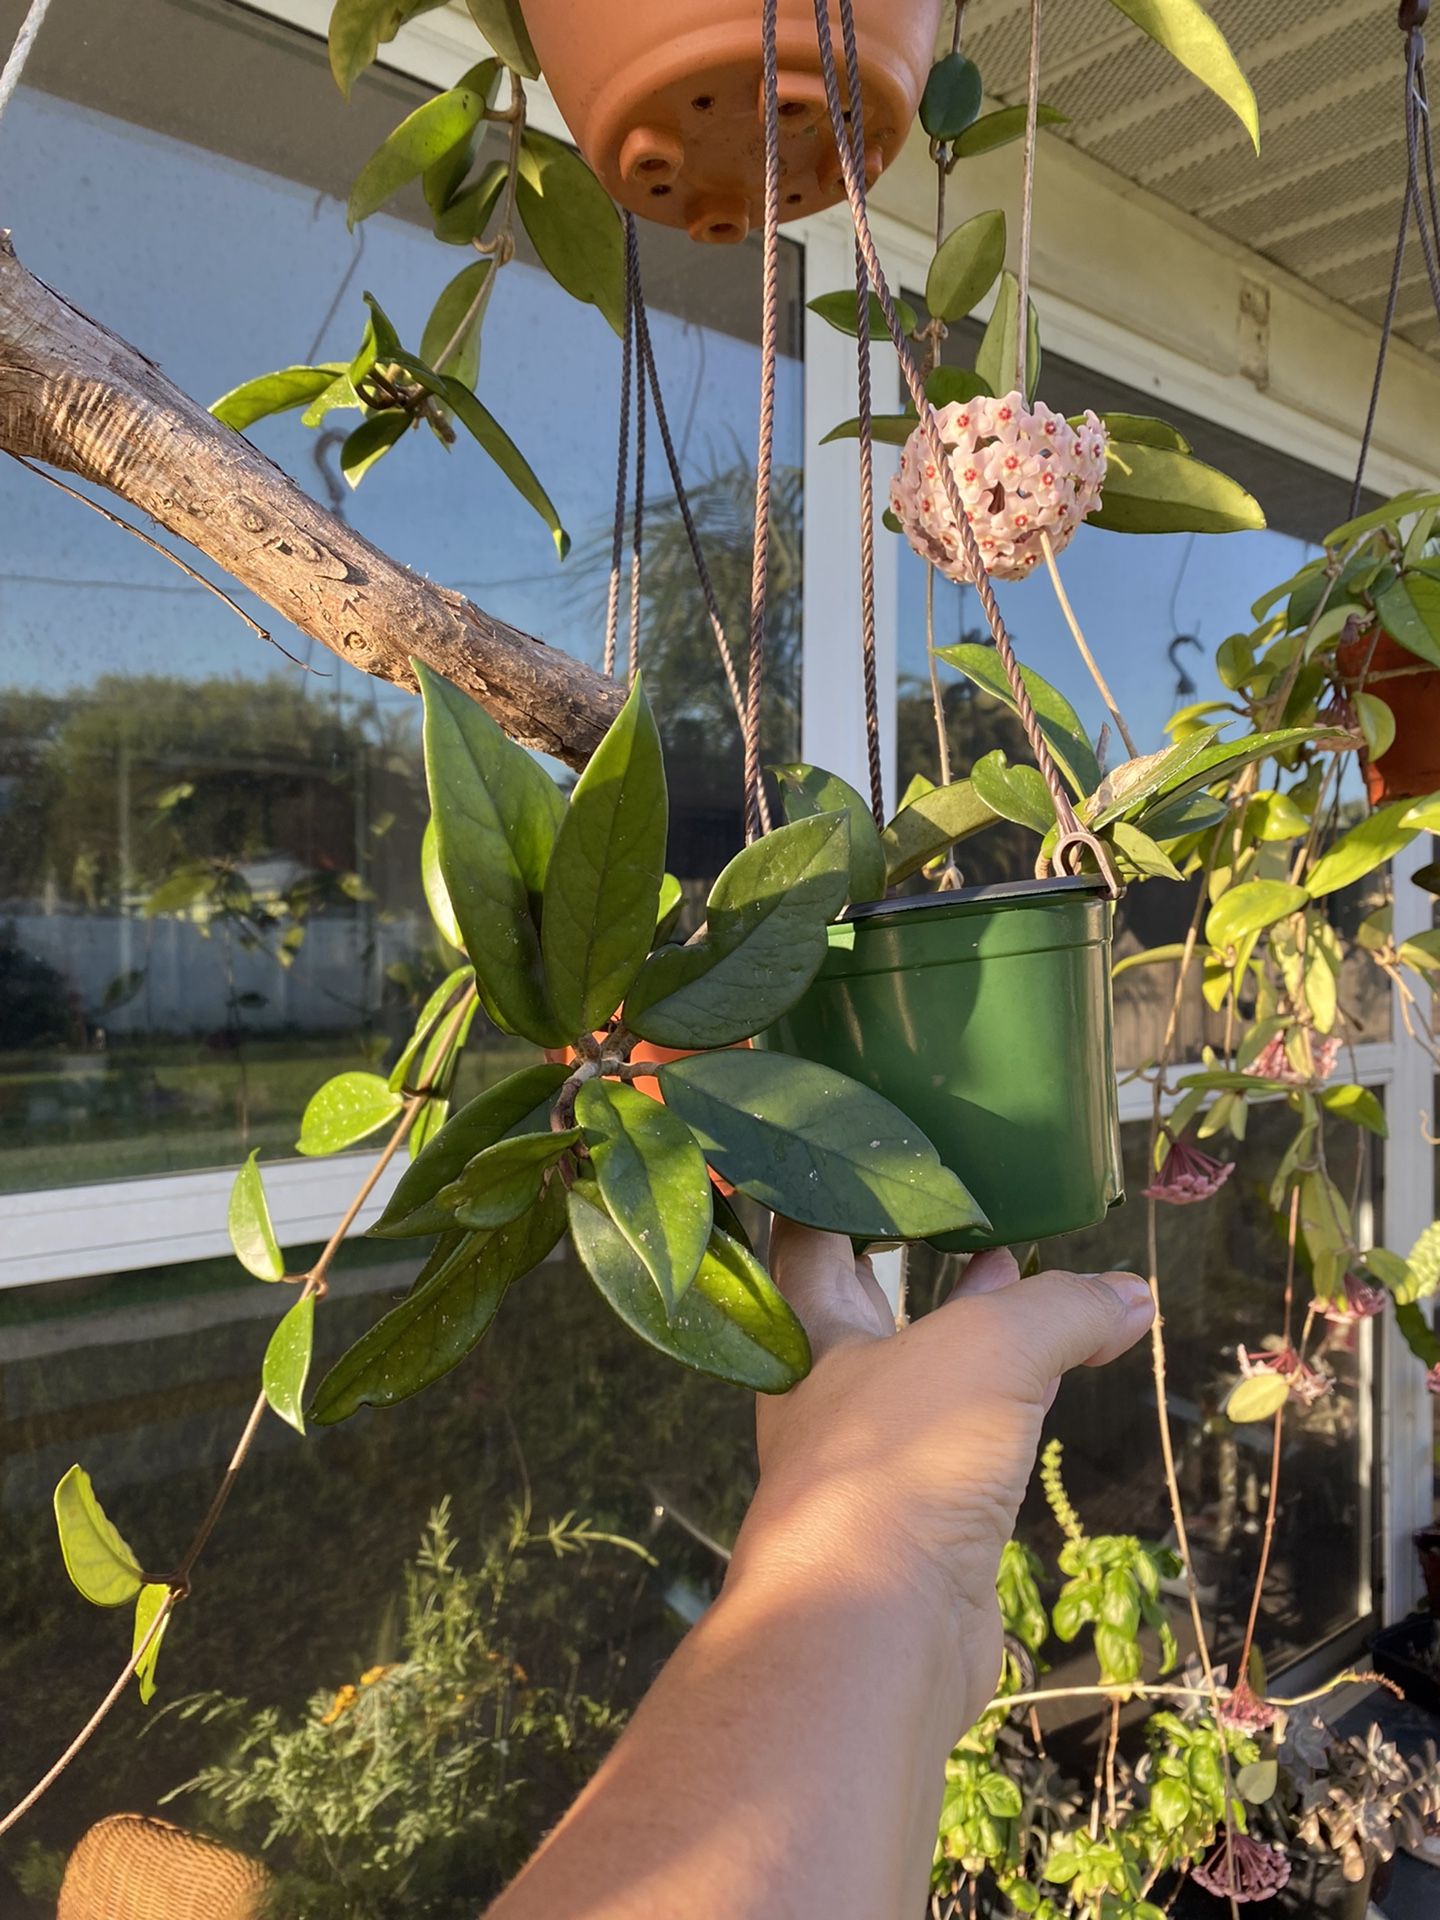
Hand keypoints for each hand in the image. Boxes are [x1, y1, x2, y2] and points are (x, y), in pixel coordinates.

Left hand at [737, 1220, 1154, 1727]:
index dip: (832, 1187)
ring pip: (921, 1368)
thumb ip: (1061, 1309)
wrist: (877, 1631)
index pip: (805, 1236)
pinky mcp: (921, 1520)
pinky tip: (1049, 1381)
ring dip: (964, 1322)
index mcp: (808, 1333)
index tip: (871, 1145)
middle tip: (960, 1199)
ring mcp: (874, 1458)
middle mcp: (829, 1389)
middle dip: (909, 1253)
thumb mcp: (990, 1350)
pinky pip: (965, 1435)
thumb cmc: (899, 1462)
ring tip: (1013, 1268)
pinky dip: (1006, 1398)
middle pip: (864, 1300)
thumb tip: (1130, 1295)